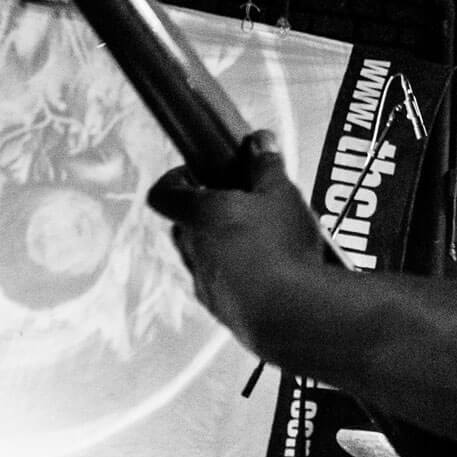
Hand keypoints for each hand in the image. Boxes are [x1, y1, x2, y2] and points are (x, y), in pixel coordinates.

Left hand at [146, 130, 326, 341]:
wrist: (292, 313)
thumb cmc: (280, 249)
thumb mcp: (281, 193)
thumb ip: (266, 166)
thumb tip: (259, 143)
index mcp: (199, 215)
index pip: (164, 193)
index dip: (176, 181)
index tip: (198, 173)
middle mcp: (193, 251)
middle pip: (185, 226)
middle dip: (211, 214)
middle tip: (244, 206)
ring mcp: (207, 285)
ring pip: (207, 258)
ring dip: (229, 248)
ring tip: (269, 244)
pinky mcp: (225, 312)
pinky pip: (227, 288)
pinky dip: (244, 279)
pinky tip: (277, 276)